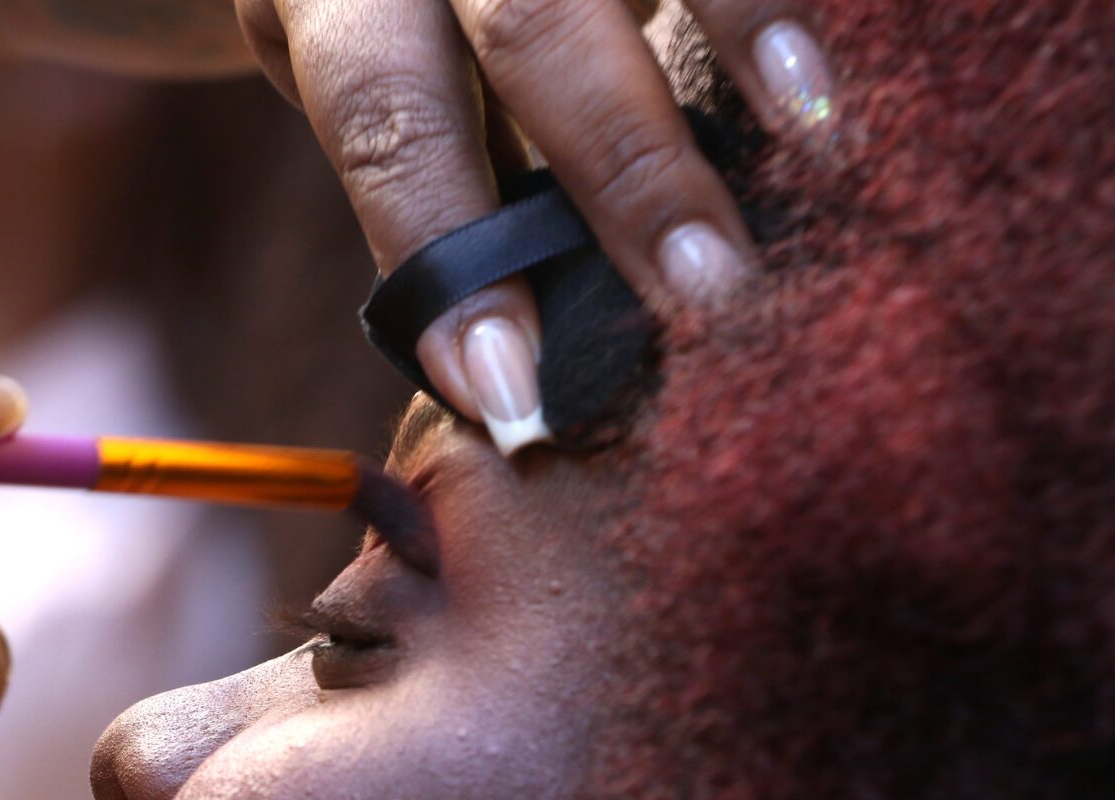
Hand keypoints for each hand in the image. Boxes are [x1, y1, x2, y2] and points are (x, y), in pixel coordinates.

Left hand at [233, 0, 835, 448]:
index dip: (443, 245)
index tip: (504, 382)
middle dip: (624, 163)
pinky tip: (830, 67)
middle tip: (704, 290)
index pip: (385, 118)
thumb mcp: (349, 65)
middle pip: (529, 22)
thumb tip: (507, 345)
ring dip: (744, 30)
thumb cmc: (374, 7)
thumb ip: (423, 165)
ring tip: (817, 137)